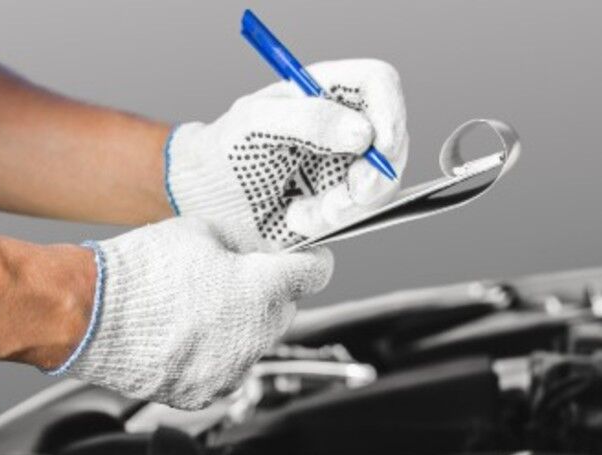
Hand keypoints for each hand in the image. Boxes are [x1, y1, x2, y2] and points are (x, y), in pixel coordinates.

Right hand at [47, 217, 332, 409]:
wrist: (89, 316)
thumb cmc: (140, 271)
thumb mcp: (199, 231)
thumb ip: (241, 243)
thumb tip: (257, 249)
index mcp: (262, 288)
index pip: (312, 274)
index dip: (310, 261)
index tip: (307, 260)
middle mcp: (255, 334)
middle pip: (284, 311)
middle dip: (267, 292)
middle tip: (232, 276)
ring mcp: (231, 369)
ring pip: (254, 343)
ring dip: (239, 325)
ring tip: (196, 306)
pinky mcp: (203, 392)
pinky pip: (224, 369)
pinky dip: (213, 354)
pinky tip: (184, 333)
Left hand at [165, 59, 408, 249]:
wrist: (207, 204)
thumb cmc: (224, 152)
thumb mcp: (256, 124)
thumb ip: (308, 118)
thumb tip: (364, 131)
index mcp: (326, 90)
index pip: (379, 84)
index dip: (391, 111)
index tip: (378, 147)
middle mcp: (344, 124)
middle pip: (394, 140)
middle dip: (372, 176)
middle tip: (343, 197)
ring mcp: (347, 164)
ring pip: (382, 184)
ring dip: (346, 206)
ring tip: (300, 212)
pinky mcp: (342, 201)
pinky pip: (361, 214)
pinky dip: (332, 223)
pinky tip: (298, 218)